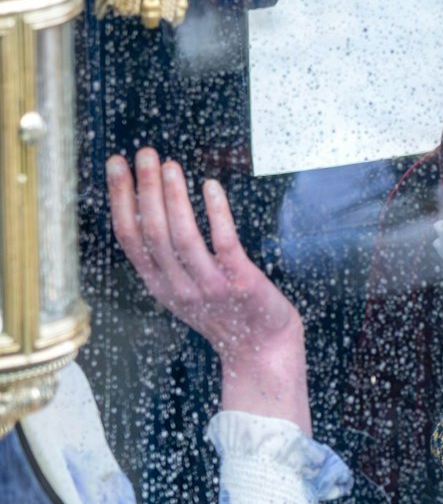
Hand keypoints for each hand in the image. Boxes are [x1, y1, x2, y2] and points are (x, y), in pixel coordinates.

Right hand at [107, 149, 310, 433]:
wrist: (263, 350)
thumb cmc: (227, 312)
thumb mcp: (185, 289)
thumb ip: (168, 259)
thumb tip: (152, 209)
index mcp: (159, 285)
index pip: (130, 238)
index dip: (120, 200)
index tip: (117, 166)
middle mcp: (177, 286)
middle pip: (152, 232)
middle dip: (144, 189)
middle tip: (142, 154)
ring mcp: (208, 286)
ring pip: (181, 237)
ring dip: (173, 197)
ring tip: (169, 165)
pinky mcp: (239, 282)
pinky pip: (223, 243)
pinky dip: (215, 213)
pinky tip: (211, 187)